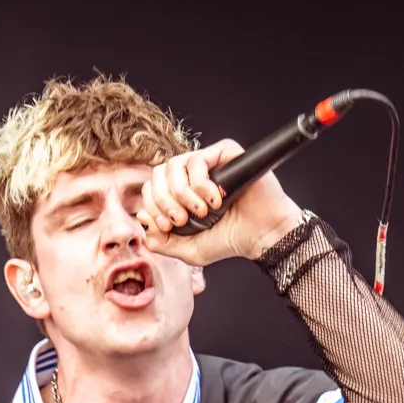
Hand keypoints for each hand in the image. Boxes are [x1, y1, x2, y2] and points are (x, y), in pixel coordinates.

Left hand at [136, 140, 303, 267]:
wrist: (261, 236)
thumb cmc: (229, 240)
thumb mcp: (188, 249)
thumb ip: (161, 241)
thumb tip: (142, 220)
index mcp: (180, 191)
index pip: (151, 188)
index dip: (152, 207)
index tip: (168, 226)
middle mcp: (191, 173)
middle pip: (157, 174)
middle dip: (163, 201)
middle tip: (181, 220)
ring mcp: (208, 161)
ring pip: (174, 164)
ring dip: (182, 193)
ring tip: (201, 211)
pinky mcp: (225, 153)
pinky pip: (198, 159)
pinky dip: (200, 184)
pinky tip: (215, 200)